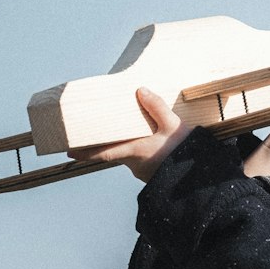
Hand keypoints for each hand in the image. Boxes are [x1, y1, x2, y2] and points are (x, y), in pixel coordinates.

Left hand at [68, 88, 191, 182]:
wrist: (200, 178)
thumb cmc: (184, 152)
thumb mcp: (173, 125)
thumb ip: (157, 107)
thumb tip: (140, 90)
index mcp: (133, 151)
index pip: (102, 153)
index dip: (84, 153)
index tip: (69, 151)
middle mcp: (134, 163)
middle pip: (114, 151)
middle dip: (106, 143)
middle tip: (96, 133)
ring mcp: (143, 171)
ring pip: (129, 156)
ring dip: (127, 146)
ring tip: (133, 132)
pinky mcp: (152, 175)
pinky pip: (142, 161)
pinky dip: (141, 152)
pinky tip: (152, 143)